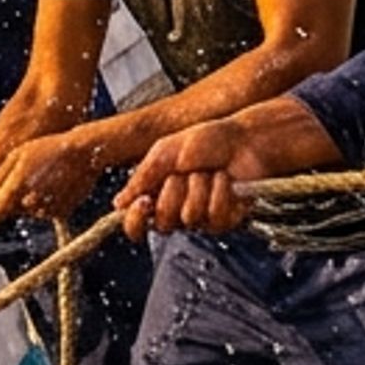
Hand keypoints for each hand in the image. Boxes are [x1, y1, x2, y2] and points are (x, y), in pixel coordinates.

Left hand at [0, 129, 106, 225]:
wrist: (85, 150)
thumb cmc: (48, 148)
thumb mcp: (19, 154)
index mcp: (17, 183)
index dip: (2, 198)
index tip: (6, 191)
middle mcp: (31, 199)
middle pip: (16, 209)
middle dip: (19, 198)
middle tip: (33, 178)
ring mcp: (47, 207)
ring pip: (32, 211)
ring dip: (35, 200)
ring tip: (47, 178)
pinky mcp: (62, 212)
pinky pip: (48, 212)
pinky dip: (49, 203)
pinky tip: (57, 186)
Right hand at [119, 118, 266, 234]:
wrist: (245, 139)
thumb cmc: (208, 140)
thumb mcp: (166, 151)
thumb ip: (142, 177)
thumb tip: (119, 203)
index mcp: (156, 194)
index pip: (135, 225)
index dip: (135, 220)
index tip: (144, 201)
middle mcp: (176, 210)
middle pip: (163, 222)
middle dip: (176, 190)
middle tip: (186, 171)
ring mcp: (201, 218)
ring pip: (190, 217)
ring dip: (200, 186)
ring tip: (209, 171)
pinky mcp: (226, 220)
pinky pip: (215, 216)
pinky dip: (220, 191)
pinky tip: (226, 179)